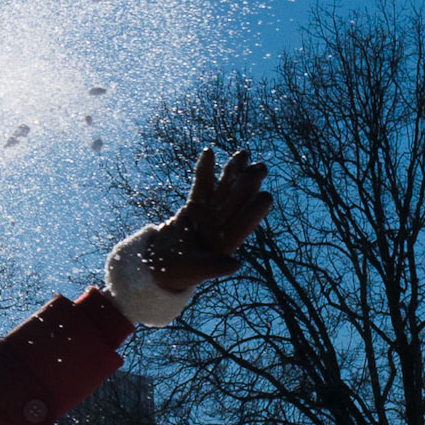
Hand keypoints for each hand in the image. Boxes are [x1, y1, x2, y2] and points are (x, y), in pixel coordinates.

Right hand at [139, 147, 271, 293]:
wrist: (158, 265)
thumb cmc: (177, 272)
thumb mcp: (192, 270)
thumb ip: (212, 267)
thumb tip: (235, 264)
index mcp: (225, 244)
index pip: (242, 226)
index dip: (253, 212)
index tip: (265, 197)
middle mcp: (221, 226)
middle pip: (236, 203)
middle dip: (248, 185)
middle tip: (261, 167)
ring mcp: (209, 214)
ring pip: (223, 190)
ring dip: (233, 172)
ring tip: (243, 154)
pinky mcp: (195, 206)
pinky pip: (202, 185)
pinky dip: (205, 170)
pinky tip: (210, 152)